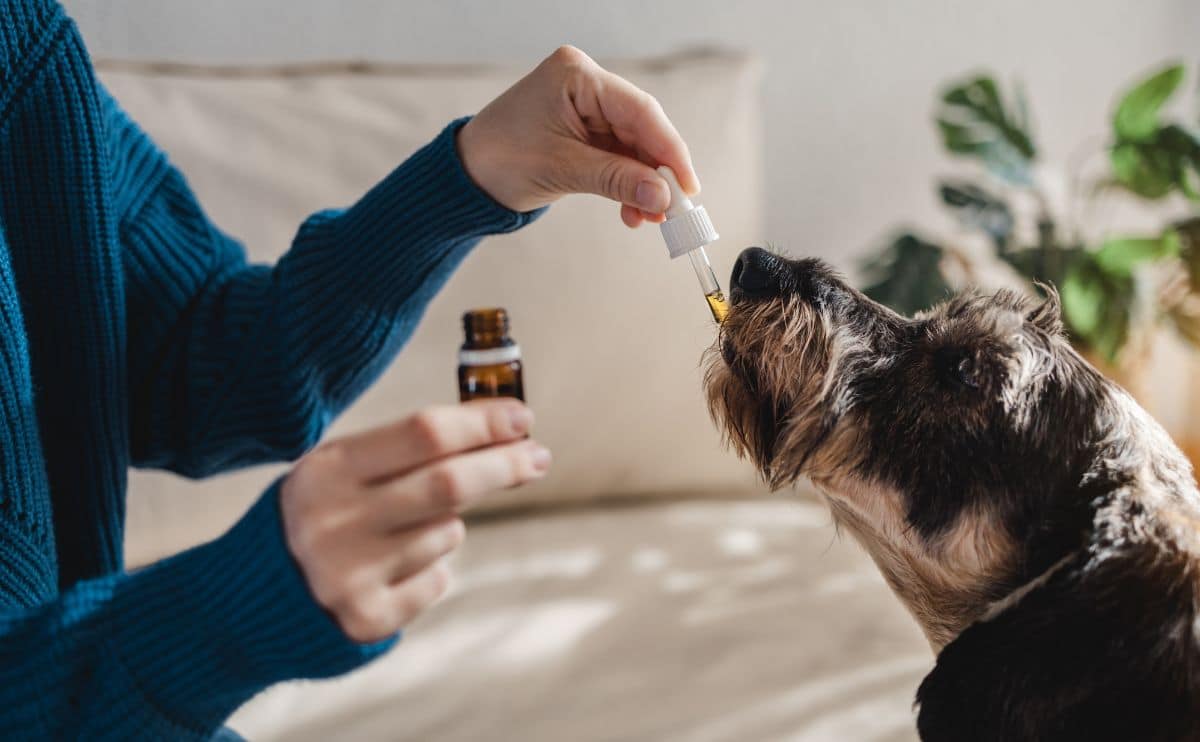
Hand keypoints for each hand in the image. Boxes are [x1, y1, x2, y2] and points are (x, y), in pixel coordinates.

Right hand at [280, 400, 549, 641]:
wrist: (247, 601)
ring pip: (447, 531)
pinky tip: (390, 568)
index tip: (523, 418)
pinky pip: (437, 578)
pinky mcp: (366, 619)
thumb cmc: (317, 514)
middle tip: (537, 457)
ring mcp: (349, 575)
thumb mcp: (337, 470)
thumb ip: (405, 450)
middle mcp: (334, 522)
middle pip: (449, 483)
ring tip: (402, 529)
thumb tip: (502, 429)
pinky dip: (431, 566)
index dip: (482, 423)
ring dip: (447, 522)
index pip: (423, 433)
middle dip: (504, 465)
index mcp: (326, 470)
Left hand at [457, 45, 699, 227]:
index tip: (688, 186)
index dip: (669, 150)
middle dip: (658, 172)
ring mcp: (587, 107)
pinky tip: (634, 211)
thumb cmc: (499, 160)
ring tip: (651, 217)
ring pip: (634, 146)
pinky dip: (629, 184)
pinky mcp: (585, 131)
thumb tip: (664, 196)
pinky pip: (619, 157)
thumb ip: (617, 180)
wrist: (467, 176)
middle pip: (642, 128)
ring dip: (645, 184)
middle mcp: (585, 84)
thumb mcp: (563, 170)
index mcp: (576, 76)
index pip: (639, 110)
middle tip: (675, 209)